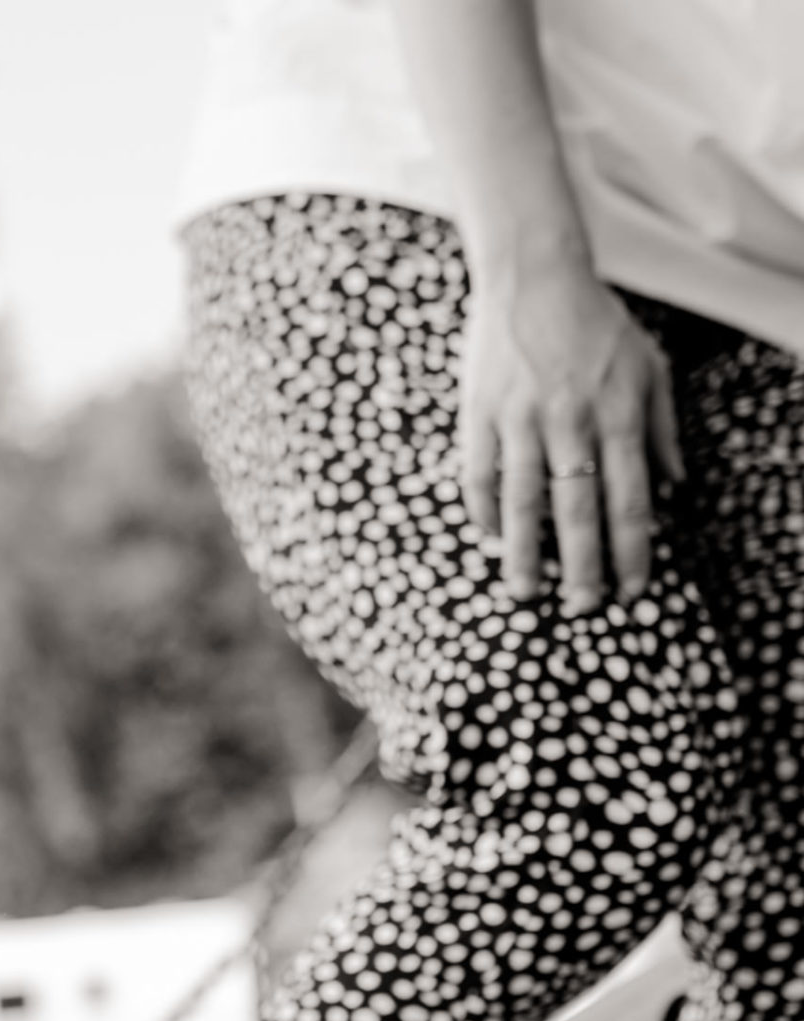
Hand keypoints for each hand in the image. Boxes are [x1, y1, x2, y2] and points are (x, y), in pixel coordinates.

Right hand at [458, 260, 683, 613]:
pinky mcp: (479, 412)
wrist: (532, 277)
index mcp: (617, 413)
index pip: (629, 499)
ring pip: (524, 500)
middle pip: (577, 510)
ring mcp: (519, 418)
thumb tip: (674, 486)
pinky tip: (492, 539)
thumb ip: (663, 428)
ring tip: (525, 594)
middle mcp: (570, 422)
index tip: (633, 590)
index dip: (633, 550)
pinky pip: (479, 473)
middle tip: (584, 609)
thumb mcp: (648, 367)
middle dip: (583, 565)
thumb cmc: (597, 322)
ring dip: (525, 553)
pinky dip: (485, 510)